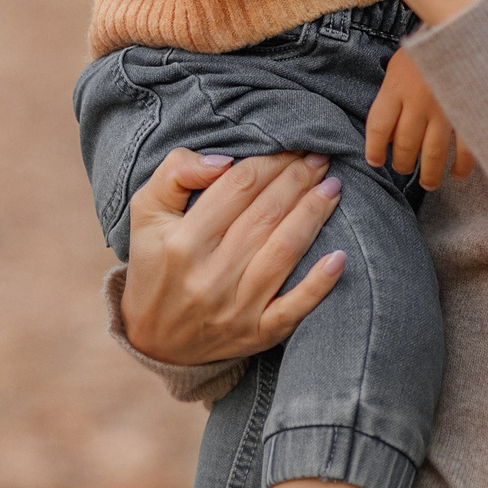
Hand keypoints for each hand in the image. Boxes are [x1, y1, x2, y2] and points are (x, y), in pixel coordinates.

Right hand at [119, 148, 346, 365]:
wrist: (155, 341)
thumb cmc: (155, 265)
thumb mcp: (147, 213)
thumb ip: (175, 173)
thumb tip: (223, 161)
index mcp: (183, 242)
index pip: (238, 187)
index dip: (270, 162)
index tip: (292, 146)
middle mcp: (210, 275)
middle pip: (266, 214)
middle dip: (298, 180)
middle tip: (320, 158)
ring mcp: (236, 308)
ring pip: (284, 251)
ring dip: (314, 215)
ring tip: (333, 188)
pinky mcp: (257, 334)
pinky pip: (295, 308)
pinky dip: (320, 283)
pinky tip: (340, 257)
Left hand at [366, 51, 474, 187]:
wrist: (461, 26)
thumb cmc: (428, 48)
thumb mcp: (399, 65)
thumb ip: (392, 96)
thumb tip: (386, 134)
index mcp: (396, 88)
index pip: (377, 128)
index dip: (373, 150)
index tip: (376, 161)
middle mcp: (417, 102)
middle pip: (403, 145)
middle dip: (402, 163)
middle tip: (404, 169)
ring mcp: (445, 109)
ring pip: (432, 153)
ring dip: (428, 173)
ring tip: (428, 182)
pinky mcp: (469, 113)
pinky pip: (464, 148)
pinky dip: (461, 165)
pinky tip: (457, 174)